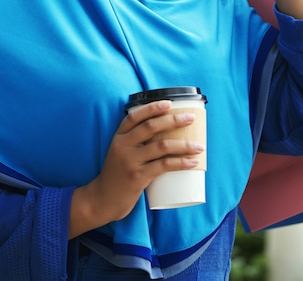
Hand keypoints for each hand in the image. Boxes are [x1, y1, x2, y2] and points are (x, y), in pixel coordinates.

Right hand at [69, 100, 203, 237]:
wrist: (103, 199)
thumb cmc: (116, 174)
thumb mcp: (119, 152)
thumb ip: (135, 142)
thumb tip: (164, 133)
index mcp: (118, 137)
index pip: (134, 116)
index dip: (152, 108)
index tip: (169, 103)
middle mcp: (123, 145)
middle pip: (151, 127)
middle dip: (173, 120)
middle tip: (190, 118)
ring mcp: (130, 161)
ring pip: (161, 146)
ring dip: (183, 145)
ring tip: (199, 146)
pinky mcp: (138, 177)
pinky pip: (164, 166)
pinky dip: (181, 163)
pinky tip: (192, 162)